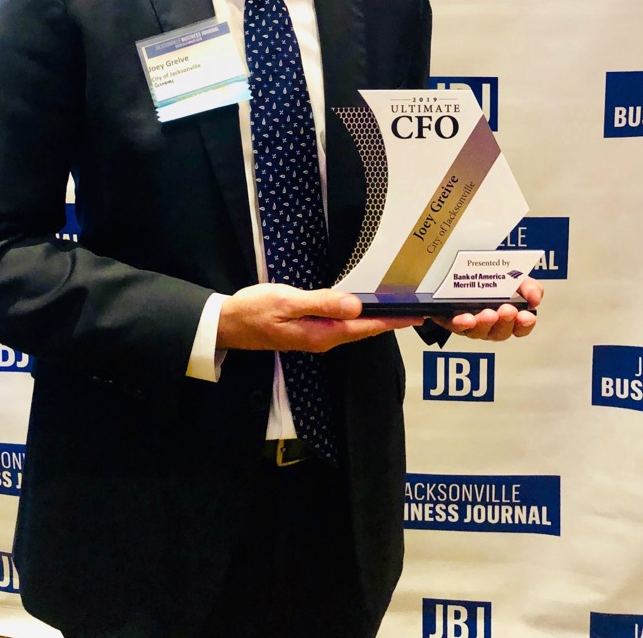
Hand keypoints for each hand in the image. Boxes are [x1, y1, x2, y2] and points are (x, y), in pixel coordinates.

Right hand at [217, 284, 424, 351]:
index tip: (414, 314)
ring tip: (395, 308)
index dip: (390, 321)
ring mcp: (315, 337)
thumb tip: (356, 307)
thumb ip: (322, 303)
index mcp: (321, 334)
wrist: (227, 324)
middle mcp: (323, 340)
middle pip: (362, 330)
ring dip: (374, 320)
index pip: (364, 328)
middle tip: (413, 308)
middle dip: (388, 321)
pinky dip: (357, 318)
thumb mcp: (287, 301)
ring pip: (352, 329)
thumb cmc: (255, 309)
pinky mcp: (308, 332)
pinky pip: (340, 326)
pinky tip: (362, 309)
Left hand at [432, 277, 542, 341]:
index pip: (520, 328)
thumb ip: (529, 287)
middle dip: (506, 322)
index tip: (527, 316)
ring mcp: (471, 324)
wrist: (460, 269)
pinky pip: (456, 326)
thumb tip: (535, 299)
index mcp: (508, 317)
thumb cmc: (493, 279)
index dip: (525, 325)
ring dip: (485, 323)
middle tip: (508, 310)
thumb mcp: (516, 278)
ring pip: (479, 331)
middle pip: (500, 332)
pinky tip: (467, 318)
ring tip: (489, 314)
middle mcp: (491, 324)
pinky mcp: (451, 320)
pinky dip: (462, 323)